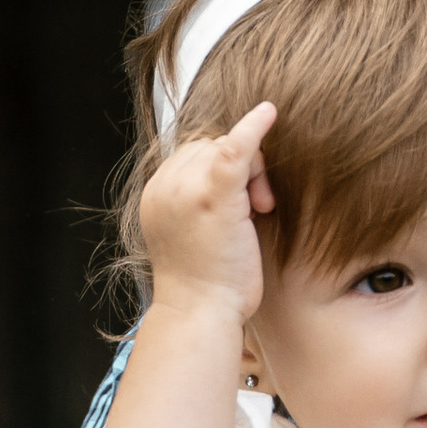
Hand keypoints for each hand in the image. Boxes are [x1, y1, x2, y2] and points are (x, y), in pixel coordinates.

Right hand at [136, 101, 277, 328]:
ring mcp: (185, 188)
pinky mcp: (213, 194)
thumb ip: (201, 202)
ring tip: (260, 210)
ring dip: (252, 171)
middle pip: (209, 146)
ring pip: (224, 147)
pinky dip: (253, 127)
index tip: (244, 205)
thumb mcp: (194, 235)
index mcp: (157, 194)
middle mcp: (165, 186)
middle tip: (259, 208)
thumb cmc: (207, 285)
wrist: (201, 314)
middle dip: (241, 169)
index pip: (193, 156)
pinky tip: (269, 113)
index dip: (224, 170)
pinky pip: (235, 146)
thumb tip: (234, 181)